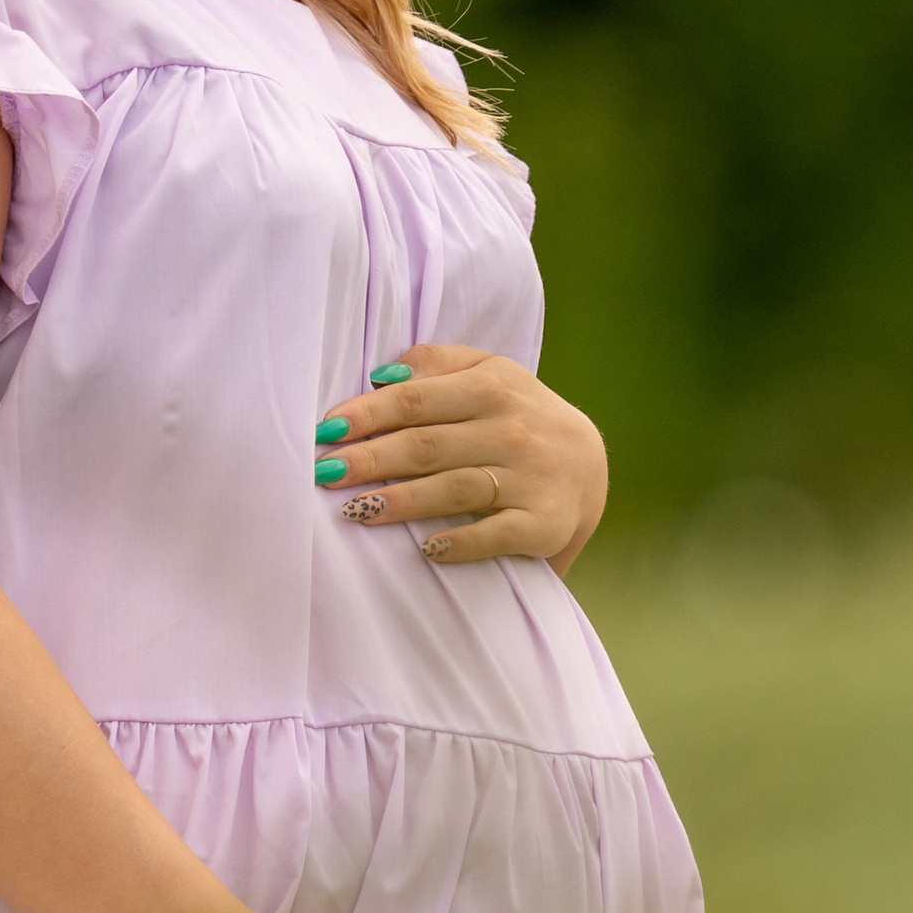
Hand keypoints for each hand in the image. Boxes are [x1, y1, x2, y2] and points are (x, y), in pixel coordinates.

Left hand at [318, 345, 607, 568]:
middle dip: (371, 459)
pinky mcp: (543, 523)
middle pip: (427, 445)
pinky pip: (497, 534)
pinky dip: (462, 542)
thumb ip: (436, 364)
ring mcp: (530, 478)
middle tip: (323, 473)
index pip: (416, 399)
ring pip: (455, 488)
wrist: (588, 466)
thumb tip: (379, 375)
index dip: (367, 415)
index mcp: (492, 386)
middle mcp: (512, 429)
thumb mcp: (488, 373)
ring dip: (402, 501)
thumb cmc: (517, 416)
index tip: (325, 430)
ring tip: (355, 510)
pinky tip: (427, 548)